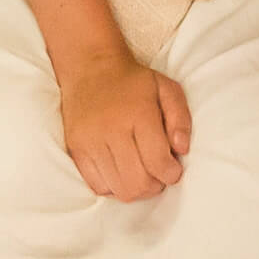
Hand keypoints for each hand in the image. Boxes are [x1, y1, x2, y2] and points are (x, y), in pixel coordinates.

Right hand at [58, 44, 191, 201]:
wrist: (90, 69)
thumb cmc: (134, 82)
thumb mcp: (166, 88)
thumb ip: (180, 118)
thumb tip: (182, 149)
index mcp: (138, 114)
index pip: (158, 162)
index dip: (172, 174)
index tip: (174, 169)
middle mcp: (112, 130)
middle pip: (138, 182)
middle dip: (155, 186)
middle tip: (159, 175)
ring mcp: (90, 142)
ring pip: (119, 189)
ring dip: (137, 190)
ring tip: (142, 174)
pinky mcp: (76, 150)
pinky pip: (97, 186)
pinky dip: (114, 188)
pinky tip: (122, 173)